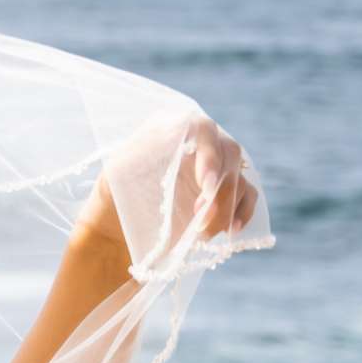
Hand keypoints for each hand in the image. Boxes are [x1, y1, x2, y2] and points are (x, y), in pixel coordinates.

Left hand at [75, 111, 258, 264]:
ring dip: (227, 207)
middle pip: (229, 153)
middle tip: (201, 218)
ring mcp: (214, 165)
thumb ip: (141, 154)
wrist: (118, 226)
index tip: (206, 185)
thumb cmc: (114, 194)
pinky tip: (230, 231)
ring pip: (239, 176)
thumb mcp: (116, 173)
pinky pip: (247, 194)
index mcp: (172, 128)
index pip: (201, 128)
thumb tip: (169, 139)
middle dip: (220, 188)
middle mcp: (199, 142)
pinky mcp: (224, 189)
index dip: (209, 155)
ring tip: (202, 234)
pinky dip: (243, 212)